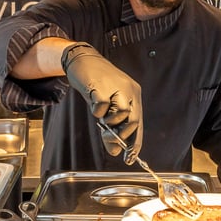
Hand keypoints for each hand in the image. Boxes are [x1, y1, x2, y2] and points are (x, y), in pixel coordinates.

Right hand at [61, 42, 142, 157]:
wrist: (82, 61)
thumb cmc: (96, 86)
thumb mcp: (105, 109)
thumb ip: (110, 129)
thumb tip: (115, 152)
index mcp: (134, 95)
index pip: (138, 124)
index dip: (135, 143)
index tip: (129, 159)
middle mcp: (130, 90)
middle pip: (133, 121)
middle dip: (120, 135)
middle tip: (107, 136)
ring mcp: (117, 87)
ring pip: (120, 114)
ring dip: (108, 121)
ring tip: (100, 114)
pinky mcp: (102, 85)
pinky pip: (102, 107)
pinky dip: (96, 110)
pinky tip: (93, 102)